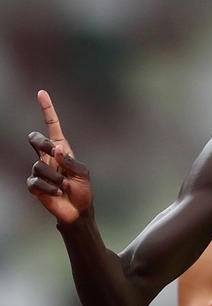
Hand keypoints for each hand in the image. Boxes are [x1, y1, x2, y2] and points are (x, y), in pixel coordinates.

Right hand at [27, 90, 92, 223]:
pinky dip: (49, 189)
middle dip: (44, 144)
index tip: (42, 93)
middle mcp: (48, 157)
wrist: (78, 212)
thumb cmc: (83, 192)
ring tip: (63, 187)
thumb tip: (57, 150)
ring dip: (55, 179)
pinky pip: (35, 182)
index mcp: (62, 150)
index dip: (47, 110)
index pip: (52, 126)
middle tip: (55, 154)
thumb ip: (70, 161)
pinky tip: (57, 194)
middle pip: (35, 138)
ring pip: (39, 166)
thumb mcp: (83, 174)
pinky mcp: (34, 185)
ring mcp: (39, 170)